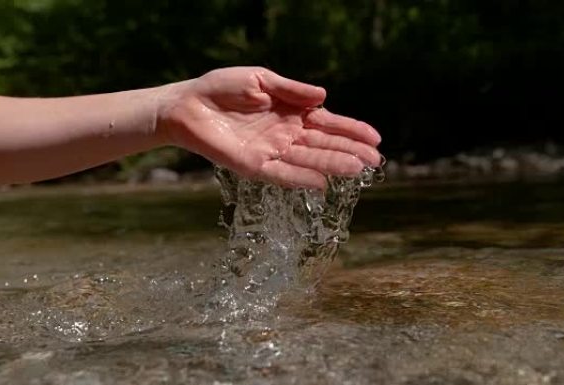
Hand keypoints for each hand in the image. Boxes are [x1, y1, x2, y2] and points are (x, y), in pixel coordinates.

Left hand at [157, 67, 380, 189]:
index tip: (375, 139)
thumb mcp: (261, 80)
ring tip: (357, 169)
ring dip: (332, 164)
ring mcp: (272, 152)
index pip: (328, 124)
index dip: (352, 130)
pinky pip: (281, 174)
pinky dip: (300, 178)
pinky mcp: (253, 166)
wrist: (188, 104)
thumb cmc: (222, 89)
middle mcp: (287, 135)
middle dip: (350, 151)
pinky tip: (321, 183)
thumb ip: (292, 90)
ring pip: (308, 160)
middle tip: (375, 160)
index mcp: (292, 113)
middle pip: (324, 144)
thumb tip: (324, 97)